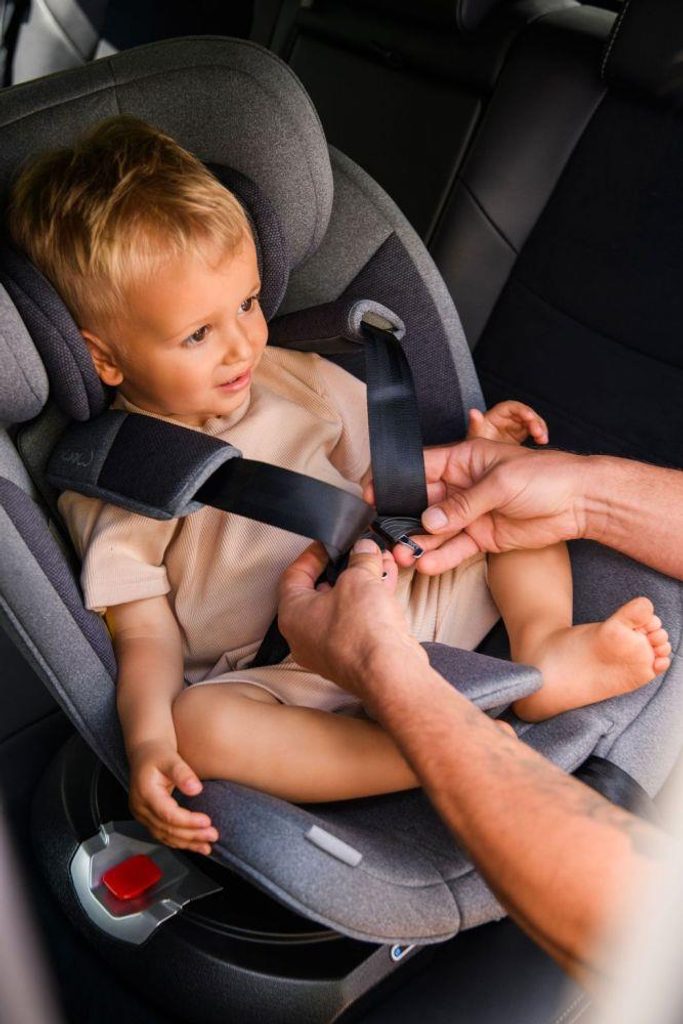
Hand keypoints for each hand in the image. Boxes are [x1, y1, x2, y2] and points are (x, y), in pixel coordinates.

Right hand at [128, 741, 217, 854]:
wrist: (145, 751)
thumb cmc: (157, 752)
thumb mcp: (170, 757)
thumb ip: (182, 773)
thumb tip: (196, 789)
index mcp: (145, 793)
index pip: (168, 814)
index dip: (188, 821)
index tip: (207, 822)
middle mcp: (140, 808)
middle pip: (167, 829)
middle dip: (191, 835)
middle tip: (213, 835)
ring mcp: (142, 815)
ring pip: (164, 836)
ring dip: (187, 843)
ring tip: (207, 846)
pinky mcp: (148, 818)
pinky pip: (163, 834)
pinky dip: (179, 841)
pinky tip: (194, 844)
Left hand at [278, 540, 427, 699]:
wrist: (389, 672)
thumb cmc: (362, 632)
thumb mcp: (359, 577)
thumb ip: (360, 557)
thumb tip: (363, 549)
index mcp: (292, 614)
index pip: (293, 575)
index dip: (313, 554)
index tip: (329, 544)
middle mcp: (304, 635)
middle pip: (320, 590)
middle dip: (345, 567)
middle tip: (359, 552)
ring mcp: (328, 648)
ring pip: (342, 606)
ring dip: (361, 583)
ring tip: (379, 564)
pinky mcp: (351, 656)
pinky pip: (356, 622)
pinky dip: (370, 602)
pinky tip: (386, 584)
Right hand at [377, 440, 589, 575]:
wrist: (581, 502)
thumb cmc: (546, 476)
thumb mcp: (500, 483)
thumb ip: (463, 504)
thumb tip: (430, 520)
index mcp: (464, 460)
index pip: (420, 467)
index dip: (396, 481)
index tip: (374, 495)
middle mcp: (463, 486)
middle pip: (423, 503)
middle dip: (404, 519)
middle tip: (386, 536)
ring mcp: (472, 513)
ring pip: (437, 529)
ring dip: (419, 543)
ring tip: (402, 556)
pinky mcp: (483, 536)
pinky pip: (456, 548)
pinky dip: (441, 557)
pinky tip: (426, 564)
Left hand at [466, 401, 548, 445]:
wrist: (480, 462)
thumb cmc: (476, 447)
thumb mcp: (475, 437)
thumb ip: (475, 424)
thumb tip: (473, 412)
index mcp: (497, 415)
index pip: (513, 407)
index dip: (522, 410)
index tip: (529, 417)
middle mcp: (508, 418)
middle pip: (526, 413)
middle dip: (535, 421)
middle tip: (539, 433)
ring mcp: (515, 427)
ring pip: (532, 422)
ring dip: (540, 429)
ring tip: (542, 439)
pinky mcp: (520, 436)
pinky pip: (534, 432)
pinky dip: (540, 436)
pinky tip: (542, 442)